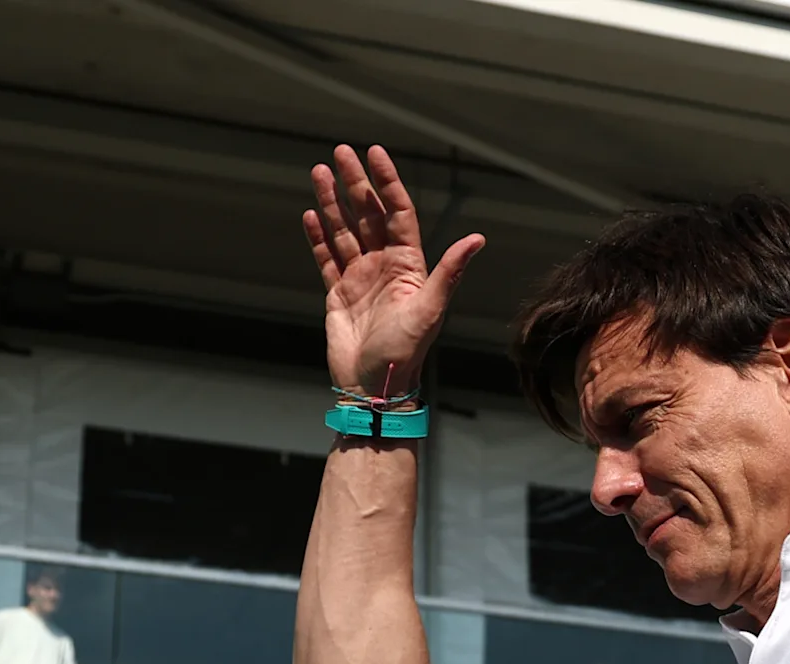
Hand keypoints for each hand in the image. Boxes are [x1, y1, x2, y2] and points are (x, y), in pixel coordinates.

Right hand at [304, 144, 483, 398]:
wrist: (373, 386)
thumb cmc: (405, 352)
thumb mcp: (430, 309)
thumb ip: (449, 272)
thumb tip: (478, 238)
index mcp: (409, 265)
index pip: (397, 212)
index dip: (387, 182)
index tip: (375, 154)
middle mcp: (384, 266)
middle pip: (368, 214)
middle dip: (355, 182)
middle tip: (341, 151)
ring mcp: (360, 278)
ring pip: (344, 230)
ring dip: (332, 202)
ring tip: (318, 172)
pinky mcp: (338, 293)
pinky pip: (326, 257)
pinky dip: (318, 236)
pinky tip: (311, 214)